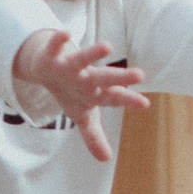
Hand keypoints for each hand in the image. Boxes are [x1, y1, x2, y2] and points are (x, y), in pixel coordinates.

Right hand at [13, 26, 150, 165]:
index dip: (128, 100)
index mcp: (96, 91)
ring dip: (93, 54)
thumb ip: (94, 136)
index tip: (144, 104)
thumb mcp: (82, 116)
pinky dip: (59, 41)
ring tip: (108, 46)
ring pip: (83, 59)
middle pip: (104, 78)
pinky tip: (66, 34)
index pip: (115, 97)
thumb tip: (106, 159)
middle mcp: (86, 77)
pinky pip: (55, 46)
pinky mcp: (53, 55)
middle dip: (120, 77)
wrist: (48, 69)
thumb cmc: (72, 92)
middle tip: (140, 75)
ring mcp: (71, 65)